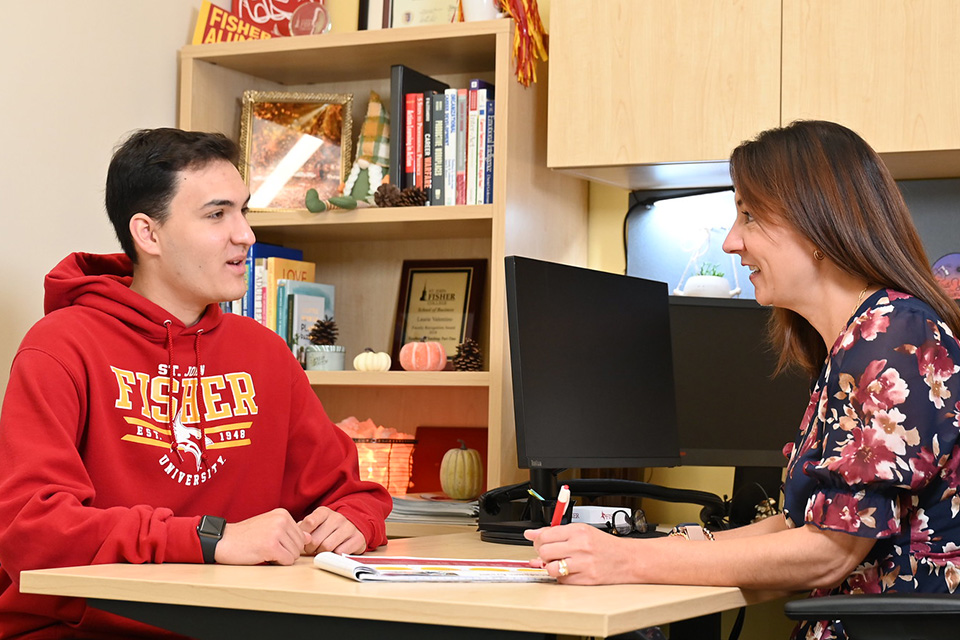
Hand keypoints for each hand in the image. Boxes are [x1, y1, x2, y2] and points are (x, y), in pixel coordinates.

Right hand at [215, 508, 310, 565]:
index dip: (288, 544)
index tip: (272, 542)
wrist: (224, 540)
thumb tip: (308, 538)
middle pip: (299, 546)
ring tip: (264, 550)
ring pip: (294, 555)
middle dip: (286, 552)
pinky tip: (264, 556)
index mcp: (282, 514)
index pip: (300, 536)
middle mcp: (281, 520)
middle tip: (267, 548)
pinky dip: (277, 563)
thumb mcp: (269, 526)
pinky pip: (286, 561)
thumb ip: (289, 531)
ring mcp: (277, 532)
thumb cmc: (245, 536)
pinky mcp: (271, 546)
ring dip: (281, 558)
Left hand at [299, 506, 366, 554]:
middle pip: (316, 539)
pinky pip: (340, 552)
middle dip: (311, 549)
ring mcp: (349, 527)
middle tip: (312, 549)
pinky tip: (334, 552)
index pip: (309, 523)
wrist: (353, 527)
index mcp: (324, 512)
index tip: (305, 540)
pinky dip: (335, 556)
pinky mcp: (357, 538)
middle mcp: (337, 517)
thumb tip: (296, 536)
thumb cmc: (328, 528)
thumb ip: (304, 528)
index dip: (304, 536)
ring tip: (322, 551)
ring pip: (327, 547)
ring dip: (322, 553)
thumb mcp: (316, 524)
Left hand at [524, 523, 638, 584]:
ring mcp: (583, 564)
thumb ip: (555, 532)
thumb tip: (531, 534)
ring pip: (550, 568)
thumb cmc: (605, 545)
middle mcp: (580, 546)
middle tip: (551, 554)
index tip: (541, 543)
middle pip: (544, 552)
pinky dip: (562, 577)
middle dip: (543, 554)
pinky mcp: (586, 580)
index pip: (545, 535)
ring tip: (559, 563)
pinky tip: (570, 571)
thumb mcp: (582, 531)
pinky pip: (562, 581)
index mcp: (578, 531)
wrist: (627, 559)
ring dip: (551, 567)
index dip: (539, 541)